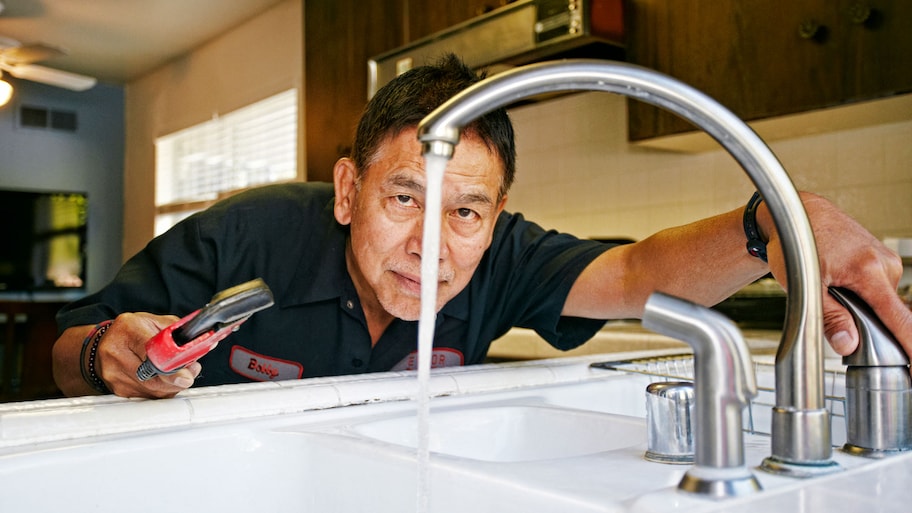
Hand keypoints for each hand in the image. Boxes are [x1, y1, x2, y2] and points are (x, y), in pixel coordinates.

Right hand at [96, 312, 202, 398]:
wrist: (104, 344)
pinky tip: (164, 381)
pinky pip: (148, 396)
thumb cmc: (132, 331)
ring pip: (153, 390)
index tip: (187, 375)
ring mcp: (114, 373)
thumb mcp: (154, 321)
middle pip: (153, 377)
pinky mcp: (117, 389)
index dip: (172, 366)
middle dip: (177, 378)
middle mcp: (116, 352)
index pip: (151, 352)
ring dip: (171, 385)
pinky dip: (161, 390)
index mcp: (128, 330)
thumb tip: (205, 342)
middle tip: (190, 374)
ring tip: (179, 374)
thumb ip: (178, 331)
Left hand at [764, 193, 911, 358]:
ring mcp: (887, 260)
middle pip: (890, 314)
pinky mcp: (883, 259)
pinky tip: (841, 284)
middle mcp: (885, 264)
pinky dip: (864, 295)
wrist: (796, 216)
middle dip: (869, 324)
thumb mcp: (804, 286)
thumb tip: (848, 345)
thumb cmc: (796, 244)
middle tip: (834, 307)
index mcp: (869, 271)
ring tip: (833, 289)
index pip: (901, 320)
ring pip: (882, 302)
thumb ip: (828, 317)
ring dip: (862, 307)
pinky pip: (879, 289)